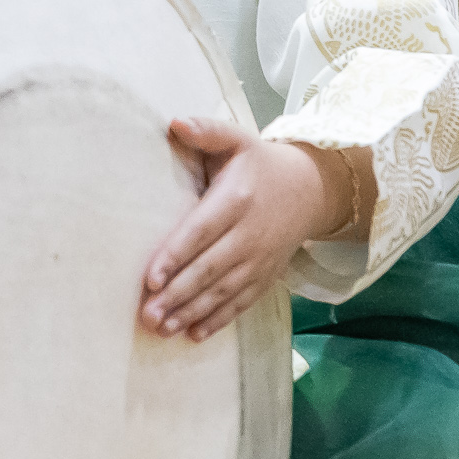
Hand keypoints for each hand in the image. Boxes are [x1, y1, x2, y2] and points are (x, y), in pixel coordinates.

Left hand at [138, 118, 338, 341]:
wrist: (310, 189)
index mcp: (237, 199)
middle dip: (178, 294)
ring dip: (192, 313)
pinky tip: (194, 335)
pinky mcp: (265, 276)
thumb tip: (175, 123)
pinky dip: (219, 320)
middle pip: (210, 268)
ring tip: (162, 329)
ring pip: (223, 291)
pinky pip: (241, 302)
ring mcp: (260, 259)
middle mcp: (249, 233)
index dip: (176, 255)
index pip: (201, 231)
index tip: (150, 277)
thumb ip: (207, 131)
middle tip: (148, 315)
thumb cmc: (259, 163)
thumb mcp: (237, 139)